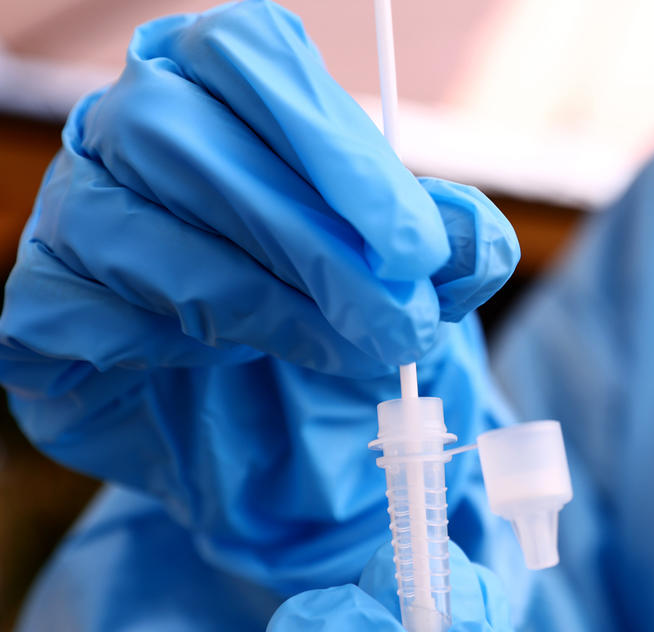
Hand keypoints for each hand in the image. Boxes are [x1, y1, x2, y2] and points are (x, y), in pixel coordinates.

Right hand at [0, 0, 517, 590]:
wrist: (259, 415)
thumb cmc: (334, 315)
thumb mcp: (408, 278)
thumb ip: (447, 250)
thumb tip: (471, 240)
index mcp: (218, 83)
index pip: (250, 55)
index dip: (332, 142)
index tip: (413, 244)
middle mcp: (128, 127)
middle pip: (184, 136)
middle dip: (308, 240)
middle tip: (399, 323)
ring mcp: (73, 211)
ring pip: (130, 222)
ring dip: (257, 297)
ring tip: (345, 351)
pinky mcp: (42, 307)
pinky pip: (78, 308)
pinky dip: (170, 340)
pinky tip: (231, 360)